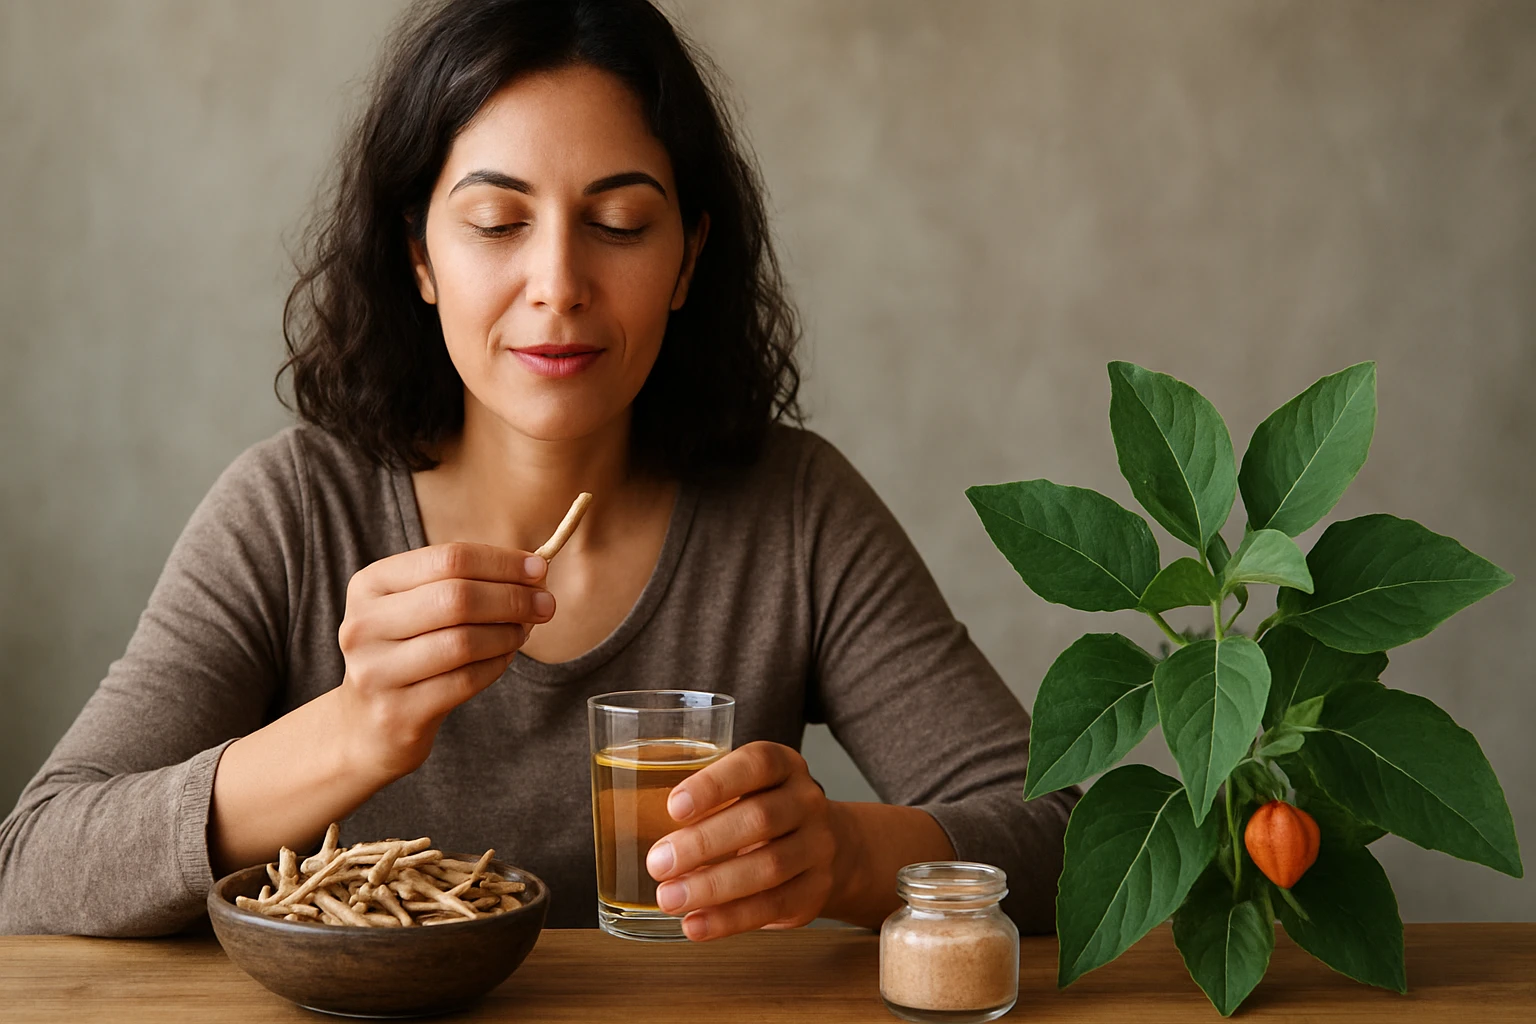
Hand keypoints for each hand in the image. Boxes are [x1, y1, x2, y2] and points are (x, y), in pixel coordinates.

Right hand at [335, 542, 552, 780]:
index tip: (538, 568)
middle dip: (512, 598)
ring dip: (507, 634)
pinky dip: (496, 665)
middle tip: (545, 604)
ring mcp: (376, 672)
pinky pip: (465, 680)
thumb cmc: (406, 651)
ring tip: (523, 632)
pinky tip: (505, 658)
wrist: (366, 725)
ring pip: (464, 641)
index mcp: (369, 585)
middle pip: (457, 598)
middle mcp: (364, 625)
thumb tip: (535, 570)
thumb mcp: (416, 607)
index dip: (501, 562)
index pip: (448, 559)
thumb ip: (465, 582)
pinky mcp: (398, 712)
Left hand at [645, 741, 838, 940]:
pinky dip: (729, 920)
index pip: (756, 764)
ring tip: (669, 898)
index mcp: (784, 766)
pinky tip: (695, 924)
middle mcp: (806, 802)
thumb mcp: (746, 789)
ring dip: (712, 886)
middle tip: (658, 862)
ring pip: (768, 867)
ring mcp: (817, 848)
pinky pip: (773, 906)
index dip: (714, 784)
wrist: (834, 848)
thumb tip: (634, 823)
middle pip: (760, 819)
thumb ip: (705, 800)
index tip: (673, 806)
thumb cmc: (766, 811)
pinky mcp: (815, 891)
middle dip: (703, 843)